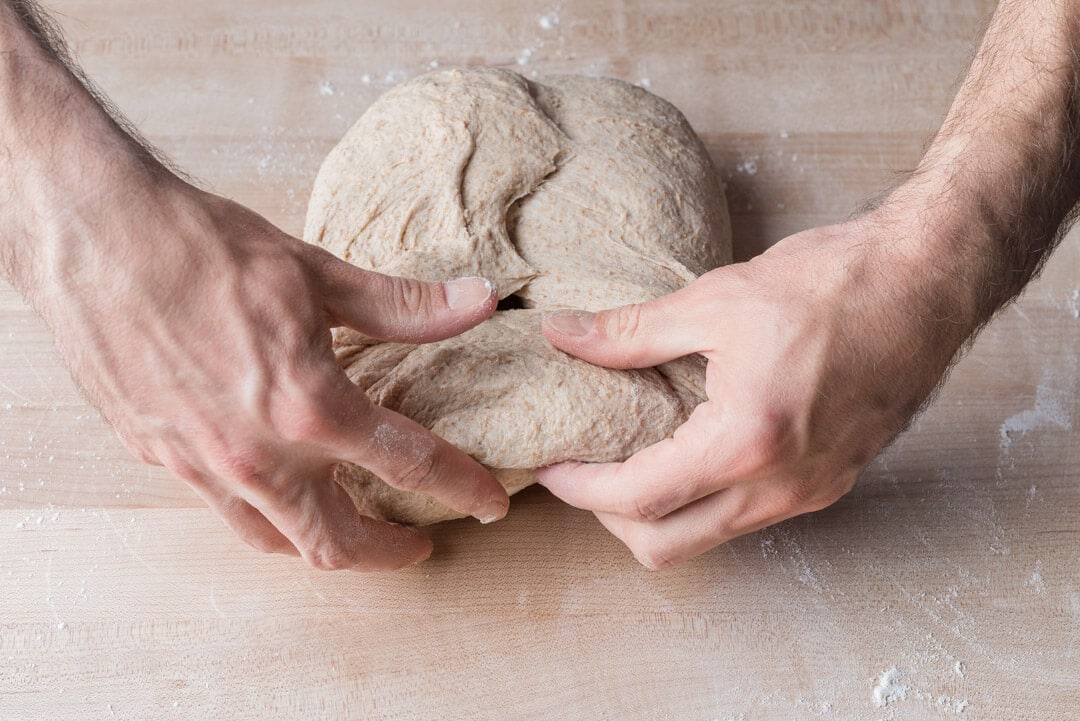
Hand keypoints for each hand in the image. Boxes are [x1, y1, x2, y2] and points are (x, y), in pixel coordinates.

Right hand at [36, 179, 507, 570]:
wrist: (93, 236)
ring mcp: (203, 465)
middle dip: (390, 552)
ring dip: (326, 542)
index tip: (489, 501)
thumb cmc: (203, 248)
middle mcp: (256, 454)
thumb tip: (479, 301)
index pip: (409, 466)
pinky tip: (282, 485)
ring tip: (353, 523)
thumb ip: (403, 307)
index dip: (462, 487)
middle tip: (420, 541)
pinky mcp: (161, 458)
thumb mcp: (316, 274)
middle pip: (338, 543)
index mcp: (308, 406)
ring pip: (276, 542)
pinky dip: (269, 515)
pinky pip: (227, 512)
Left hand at [538, 213, 972, 568]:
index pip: (638, 500)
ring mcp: (811, 491)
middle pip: (665, 546)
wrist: (926, 282)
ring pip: (708, 537)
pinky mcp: (830, 482)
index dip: (580, 489)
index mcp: (746, 442)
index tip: (552, 466)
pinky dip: (703, 501)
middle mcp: (781, 485)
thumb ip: (628, 332)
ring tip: (630, 460)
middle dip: (611, 519)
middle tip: (585, 472)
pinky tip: (689, 452)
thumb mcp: (715, 301)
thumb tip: (562, 335)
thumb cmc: (831, 284)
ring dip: (658, 513)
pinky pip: (747, 517)